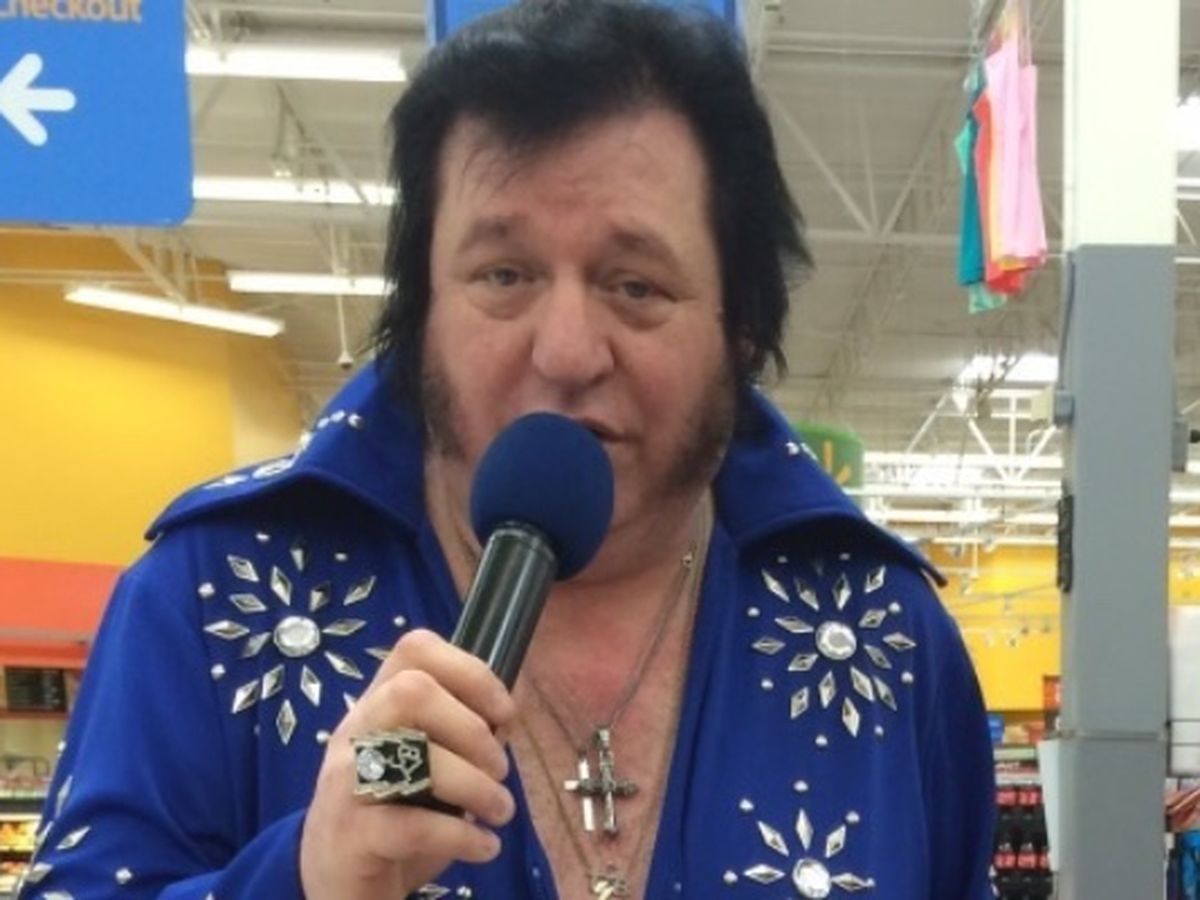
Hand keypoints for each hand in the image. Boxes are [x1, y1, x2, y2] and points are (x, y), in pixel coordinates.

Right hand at [300, 629, 516, 898]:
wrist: (331, 882)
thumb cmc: (391, 813)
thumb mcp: (424, 765)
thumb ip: (458, 735)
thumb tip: (506, 719)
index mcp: (377, 706)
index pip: (415, 649)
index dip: (470, 670)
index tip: (503, 712)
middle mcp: (355, 733)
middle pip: (411, 690)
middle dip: (471, 727)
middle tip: (498, 768)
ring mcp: (345, 782)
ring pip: (411, 756)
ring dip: (475, 784)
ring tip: (500, 810)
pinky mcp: (349, 836)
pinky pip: (411, 825)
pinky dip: (462, 835)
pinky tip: (485, 846)